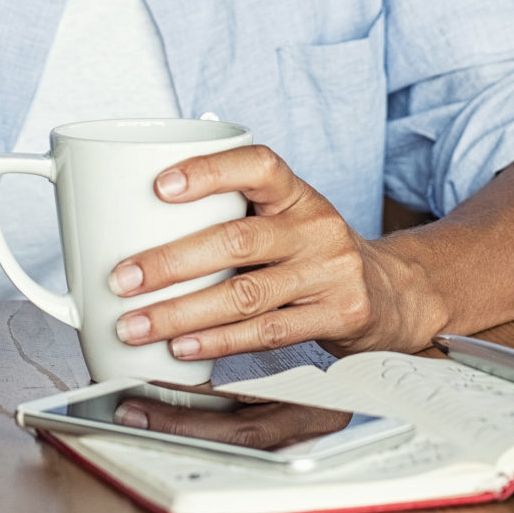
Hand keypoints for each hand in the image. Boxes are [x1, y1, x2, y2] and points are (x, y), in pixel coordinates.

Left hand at [105, 145, 446, 360]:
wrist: (391, 291)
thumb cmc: (312, 252)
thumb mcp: (284, 218)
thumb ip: (230, 215)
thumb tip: (134, 224)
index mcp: (296, 194)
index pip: (258, 165)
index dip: (209, 171)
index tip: (159, 186)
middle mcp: (316, 227)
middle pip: (237, 239)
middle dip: (170, 262)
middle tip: (122, 279)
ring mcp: (330, 272)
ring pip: (245, 294)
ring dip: (182, 313)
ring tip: (136, 325)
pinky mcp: (338, 315)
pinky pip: (267, 332)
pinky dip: (218, 342)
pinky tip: (182, 347)